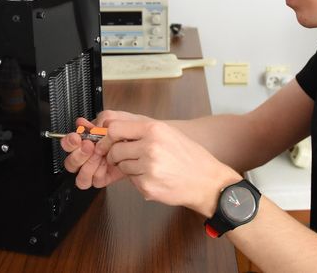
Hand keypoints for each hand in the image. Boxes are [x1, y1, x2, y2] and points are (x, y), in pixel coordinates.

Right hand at [60, 110, 149, 188]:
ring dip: (87, 165)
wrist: (155, 143)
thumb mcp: (122, 119)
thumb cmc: (139, 130)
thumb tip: (83, 123)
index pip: (70, 143)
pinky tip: (105, 166)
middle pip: (71, 162)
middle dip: (78, 154)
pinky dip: (97, 175)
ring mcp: (97, 167)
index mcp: (89, 138)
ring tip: (99, 156)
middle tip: (89, 146)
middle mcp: (90, 154)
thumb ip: (103, 120)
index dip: (70, 142)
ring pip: (80, 175)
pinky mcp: (105, 177)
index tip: (77, 137)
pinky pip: (94, 182)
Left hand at [97, 119, 241, 216]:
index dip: (109, 137)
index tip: (108, 142)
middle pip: (115, 150)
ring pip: (122, 167)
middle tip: (128, 157)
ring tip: (149, 167)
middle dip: (117, 155)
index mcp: (154, 130)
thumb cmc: (189, 156)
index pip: (115, 128)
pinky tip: (155, 177)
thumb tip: (114, 130)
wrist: (207, 181)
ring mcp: (148, 168)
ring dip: (130, 168)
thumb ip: (142, 130)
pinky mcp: (147, 187)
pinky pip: (131, 181)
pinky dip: (139, 180)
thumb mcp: (168, 133)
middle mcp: (150, 147)